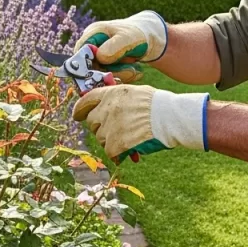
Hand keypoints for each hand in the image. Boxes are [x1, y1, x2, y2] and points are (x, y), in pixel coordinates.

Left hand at [72, 84, 208, 162]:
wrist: (170, 117)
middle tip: (115, 130)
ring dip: (112, 141)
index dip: (80, 108)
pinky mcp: (115, 144)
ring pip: (101, 138)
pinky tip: (130, 152)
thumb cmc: (159, 105)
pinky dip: (118, 154)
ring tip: (129, 140)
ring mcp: (110, 127)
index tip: (77, 115)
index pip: (87, 100)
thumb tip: (108, 107)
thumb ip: (119, 99)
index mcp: (112, 94)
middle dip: (101, 127)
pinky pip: (110, 152)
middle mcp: (107, 109)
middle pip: (92, 122)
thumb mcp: (136, 92)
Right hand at [75, 11, 167, 82]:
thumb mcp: (127, 38)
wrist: (148, 38)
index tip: (106, 73)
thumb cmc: (136, 33)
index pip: (79, 56)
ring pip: (101, 77)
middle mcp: (91, 48)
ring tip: (134, 69)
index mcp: (91, 35)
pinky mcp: (106, 68)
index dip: (89, 68)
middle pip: (89, 70)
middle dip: (109, 74)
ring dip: (119, 76)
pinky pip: (109, 79)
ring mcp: (98, 59)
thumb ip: (113, 47)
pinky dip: (122, 78)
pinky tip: (134, 71)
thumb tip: (99, 58)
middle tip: (129, 70)